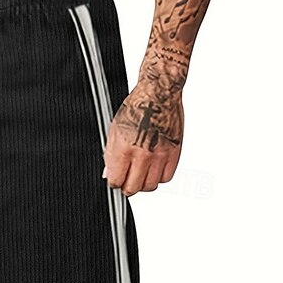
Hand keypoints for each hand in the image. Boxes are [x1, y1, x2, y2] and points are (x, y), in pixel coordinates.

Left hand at [102, 81, 183, 195]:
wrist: (159, 94)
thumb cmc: (136, 107)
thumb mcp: (114, 130)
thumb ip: (110, 155)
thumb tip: (109, 174)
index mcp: (124, 147)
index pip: (116, 181)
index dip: (114, 182)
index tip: (116, 180)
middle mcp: (142, 153)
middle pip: (133, 188)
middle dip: (127, 187)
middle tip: (127, 180)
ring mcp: (159, 154)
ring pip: (150, 186)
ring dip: (144, 184)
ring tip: (140, 175)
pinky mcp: (174, 152)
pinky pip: (166, 177)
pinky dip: (159, 177)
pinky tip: (154, 169)